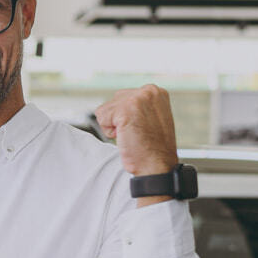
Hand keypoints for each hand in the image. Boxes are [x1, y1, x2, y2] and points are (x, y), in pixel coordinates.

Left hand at [94, 84, 178, 202]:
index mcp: (156, 91)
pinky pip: (101, 117)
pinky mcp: (126, 109)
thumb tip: (118, 103)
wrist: (156, 166)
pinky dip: (109, 132)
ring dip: (114, 127)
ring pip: (105, 110)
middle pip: (113, 101)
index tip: (142, 128)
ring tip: (132, 135)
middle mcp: (149, 91)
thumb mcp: (150, 118)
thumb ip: (138, 105)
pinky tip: (127, 137)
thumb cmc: (152, 148)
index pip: (123, 97)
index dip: (126, 117)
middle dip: (119, 120)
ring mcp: (138, 98)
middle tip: (137, 134)